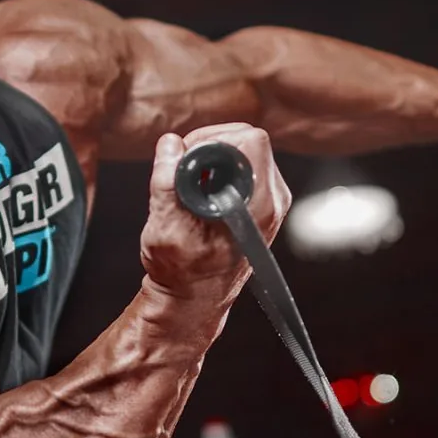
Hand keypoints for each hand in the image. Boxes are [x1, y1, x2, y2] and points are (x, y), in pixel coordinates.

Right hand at [140, 123, 291, 301]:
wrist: (194, 298)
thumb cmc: (182, 272)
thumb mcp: (166, 226)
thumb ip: (168, 181)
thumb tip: (170, 143)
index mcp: (258, 205)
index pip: (250, 141)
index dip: (212, 139)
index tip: (187, 158)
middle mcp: (272, 199)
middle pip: (249, 140)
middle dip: (210, 145)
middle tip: (183, 167)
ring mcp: (269, 199)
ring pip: (244, 150)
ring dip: (212, 157)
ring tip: (190, 183)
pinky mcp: (260, 200)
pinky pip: (242, 164)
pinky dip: (217, 168)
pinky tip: (199, 190)